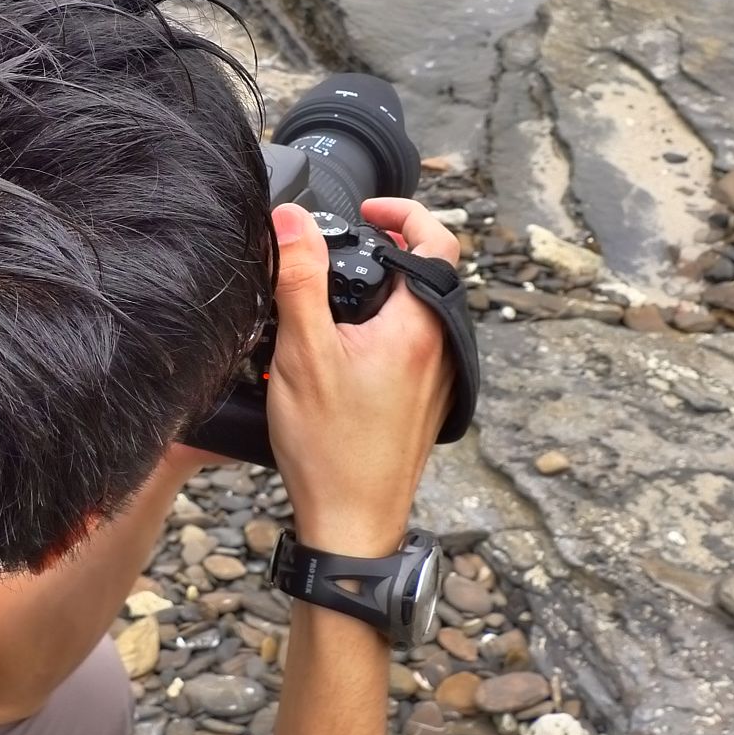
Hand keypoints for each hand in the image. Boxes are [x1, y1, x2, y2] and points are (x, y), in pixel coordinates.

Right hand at [265, 197, 456, 556]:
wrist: (352, 524)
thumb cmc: (329, 447)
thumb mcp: (302, 353)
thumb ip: (299, 279)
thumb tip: (292, 218)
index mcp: (420, 327)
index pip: (438, 243)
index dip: (405, 213)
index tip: (366, 210)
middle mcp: (441, 349)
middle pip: (429, 273)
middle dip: (389, 247)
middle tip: (346, 241)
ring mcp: (438, 378)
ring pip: (422, 309)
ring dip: (387, 286)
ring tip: (340, 285)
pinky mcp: (427, 401)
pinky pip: (416, 342)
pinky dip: (388, 322)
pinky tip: (346, 340)